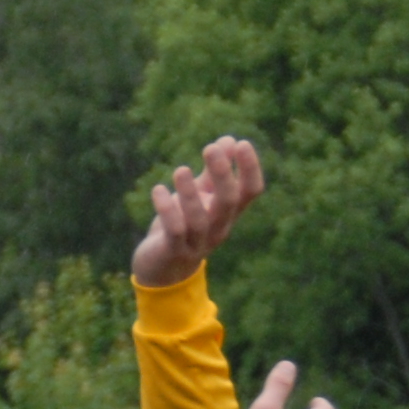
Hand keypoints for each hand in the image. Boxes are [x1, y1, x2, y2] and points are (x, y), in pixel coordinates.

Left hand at [130, 135, 264, 286]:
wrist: (161, 267)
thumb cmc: (184, 224)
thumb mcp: (201, 196)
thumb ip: (213, 171)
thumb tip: (229, 140)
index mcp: (229, 212)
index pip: (251, 191)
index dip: (250, 169)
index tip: (242, 144)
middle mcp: (218, 228)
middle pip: (229, 202)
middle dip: (222, 174)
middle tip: (210, 148)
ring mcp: (197, 242)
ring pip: (199, 219)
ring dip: (190, 194)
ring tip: (181, 170)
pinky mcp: (173, 251)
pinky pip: (174, 231)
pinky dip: (166, 209)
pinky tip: (157, 190)